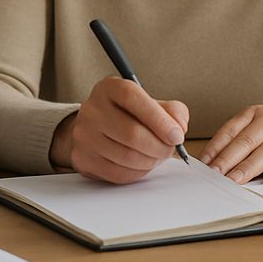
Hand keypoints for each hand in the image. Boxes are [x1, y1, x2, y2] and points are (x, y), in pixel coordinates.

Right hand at [49, 76, 187, 183]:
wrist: (96, 129)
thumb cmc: (128, 116)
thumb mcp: (150, 104)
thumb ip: (172, 111)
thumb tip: (179, 127)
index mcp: (110, 88)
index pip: (132, 98)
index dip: (158, 119)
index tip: (177, 135)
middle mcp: (92, 108)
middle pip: (132, 133)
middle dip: (159, 147)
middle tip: (169, 149)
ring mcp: (84, 134)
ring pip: (127, 157)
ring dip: (150, 162)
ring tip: (155, 156)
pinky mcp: (82, 158)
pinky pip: (119, 173)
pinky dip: (138, 173)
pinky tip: (141, 164)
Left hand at [200, 103, 262, 183]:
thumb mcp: (261, 125)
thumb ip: (243, 139)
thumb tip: (216, 162)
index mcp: (255, 113)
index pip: (231, 130)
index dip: (216, 147)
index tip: (204, 163)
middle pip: (246, 141)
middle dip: (228, 159)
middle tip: (215, 175)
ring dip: (249, 167)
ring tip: (236, 181)